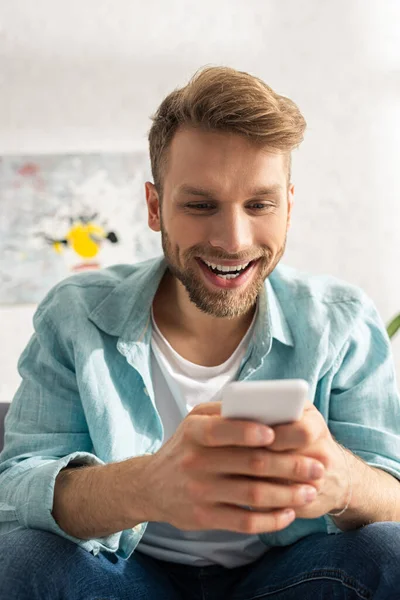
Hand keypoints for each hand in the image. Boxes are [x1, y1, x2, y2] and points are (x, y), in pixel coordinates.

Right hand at [141, 401, 337, 534]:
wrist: (151, 485)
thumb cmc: (185, 446)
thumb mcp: (195, 421)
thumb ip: (226, 412)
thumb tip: (269, 409)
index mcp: (194, 431)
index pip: (222, 430)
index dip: (249, 432)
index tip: (277, 433)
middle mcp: (195, 461)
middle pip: (250, 464)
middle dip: (290, 466)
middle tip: (318, 467)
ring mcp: (200, 491)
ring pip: (252, 495)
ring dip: (287, 494)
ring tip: (310, 491)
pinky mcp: (204, 517)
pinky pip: (244, 522)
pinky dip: (270, 520)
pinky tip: (289, 513)